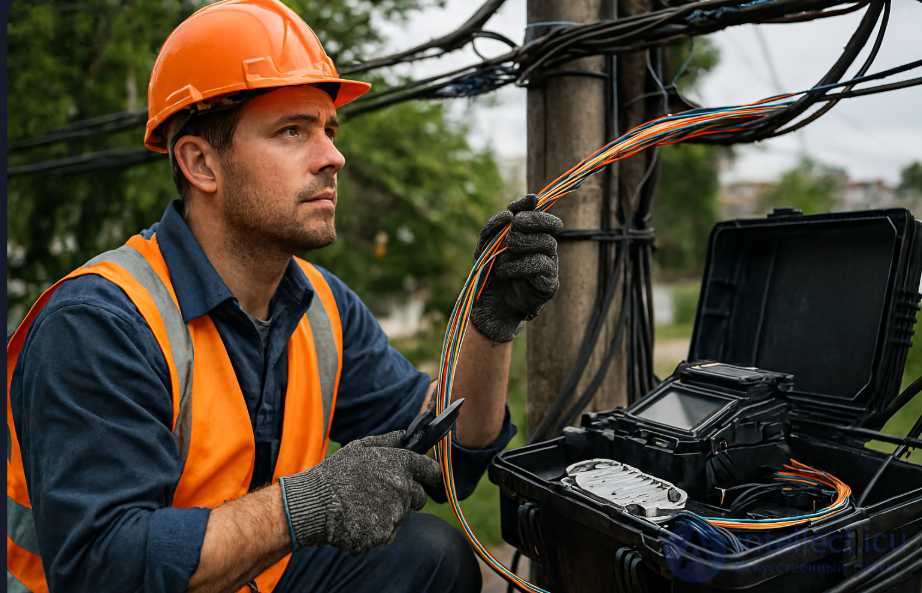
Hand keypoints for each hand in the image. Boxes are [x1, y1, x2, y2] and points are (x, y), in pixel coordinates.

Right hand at [280, 431, 441, 553]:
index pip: (431, 471)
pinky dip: (376, 530)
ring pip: (401, 516)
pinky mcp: (385, 534)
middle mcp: (404, 488)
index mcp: (401, 464)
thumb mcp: (360, 447)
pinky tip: (358, 521)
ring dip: (388, 513)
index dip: (429, 475)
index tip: (425, 478)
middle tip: (381, 495)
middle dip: (408, 497)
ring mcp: (396, 513)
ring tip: (361, 507)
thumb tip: (405, 435)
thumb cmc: (336, 473)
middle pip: (420, 497)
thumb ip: (388, 441)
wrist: (315, 504)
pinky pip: (388, 533)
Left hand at [471, 194, 562, 341]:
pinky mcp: (549, 283)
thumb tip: (509, 214)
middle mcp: (544, 248)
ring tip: (506, 251)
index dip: (531, 205)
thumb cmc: (490, 273)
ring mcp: (550, 265)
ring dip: (522, 244)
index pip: (538, 213)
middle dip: (533, 221)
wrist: (490, 307)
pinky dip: (519, 266)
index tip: (520, 203)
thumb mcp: (485, 247)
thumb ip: (494, 229)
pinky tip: (504, 271)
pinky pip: (540, 265)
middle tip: (516, 224)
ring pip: (546, 243)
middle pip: (549, 226)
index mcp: (531, 236)